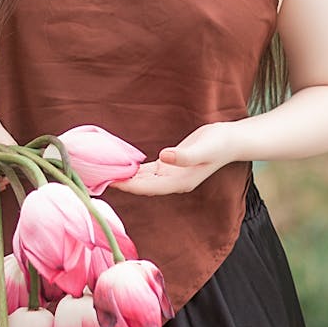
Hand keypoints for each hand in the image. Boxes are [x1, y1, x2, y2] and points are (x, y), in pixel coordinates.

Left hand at [110, 122, 236, 196]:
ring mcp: (170, 175)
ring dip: (124, 177)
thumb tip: (163, 157)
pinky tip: (119, 166)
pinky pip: (146, 170)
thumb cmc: (219, 143)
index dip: (127, 185)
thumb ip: (184, 155)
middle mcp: (172, 182)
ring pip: (141, 179)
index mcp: (179, 182)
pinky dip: (132, 169)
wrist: (230, 140)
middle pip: (140, 186)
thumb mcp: (203, 148)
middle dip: (120, 183)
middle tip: (97, 178)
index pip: (147, 187)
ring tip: (102, 173)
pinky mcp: (169, 165)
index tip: (109, 181)